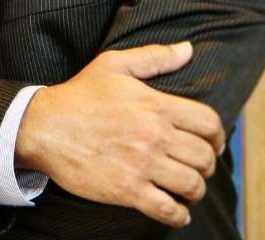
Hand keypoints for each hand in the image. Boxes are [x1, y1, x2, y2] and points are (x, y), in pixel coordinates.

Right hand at [14, 42, 224, 228]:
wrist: (45, 126)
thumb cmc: (80, 94)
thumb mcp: (114, 64)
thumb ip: (155, 57)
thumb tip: (188, 49)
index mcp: (155, 104)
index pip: (208, 122)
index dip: (218, 135)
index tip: (215, 143)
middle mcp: (154, 135)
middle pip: (204, 157)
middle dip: (208, 163)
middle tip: (201, 166)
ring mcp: (142, 165)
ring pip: (191, 185)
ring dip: (196, 190)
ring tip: (190, 188)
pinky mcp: (127, 190)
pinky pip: (167, 210)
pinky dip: (179, 215)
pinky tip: (178, 211)